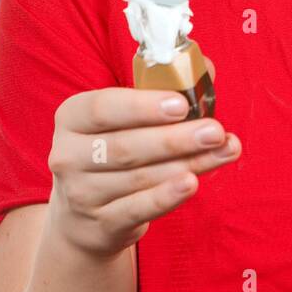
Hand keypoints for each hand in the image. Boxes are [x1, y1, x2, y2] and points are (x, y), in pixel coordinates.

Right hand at [47, 58, 239, 257]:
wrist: (83, 216)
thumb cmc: (116, 150)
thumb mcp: (125, 120)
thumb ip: (164, 90)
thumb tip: (205, 68)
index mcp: (72, 117)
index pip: (102, 108)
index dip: (142, 107)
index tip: (181, 105)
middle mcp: (68, 155)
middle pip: (126, 146)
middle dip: (176, 139)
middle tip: (215, 131)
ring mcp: (81, 194)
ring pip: (139, 177)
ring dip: (187, 163)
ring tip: (224, 151)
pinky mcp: (101, 224)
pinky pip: (138, 209)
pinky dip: (166, 197)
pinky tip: (192, 183)